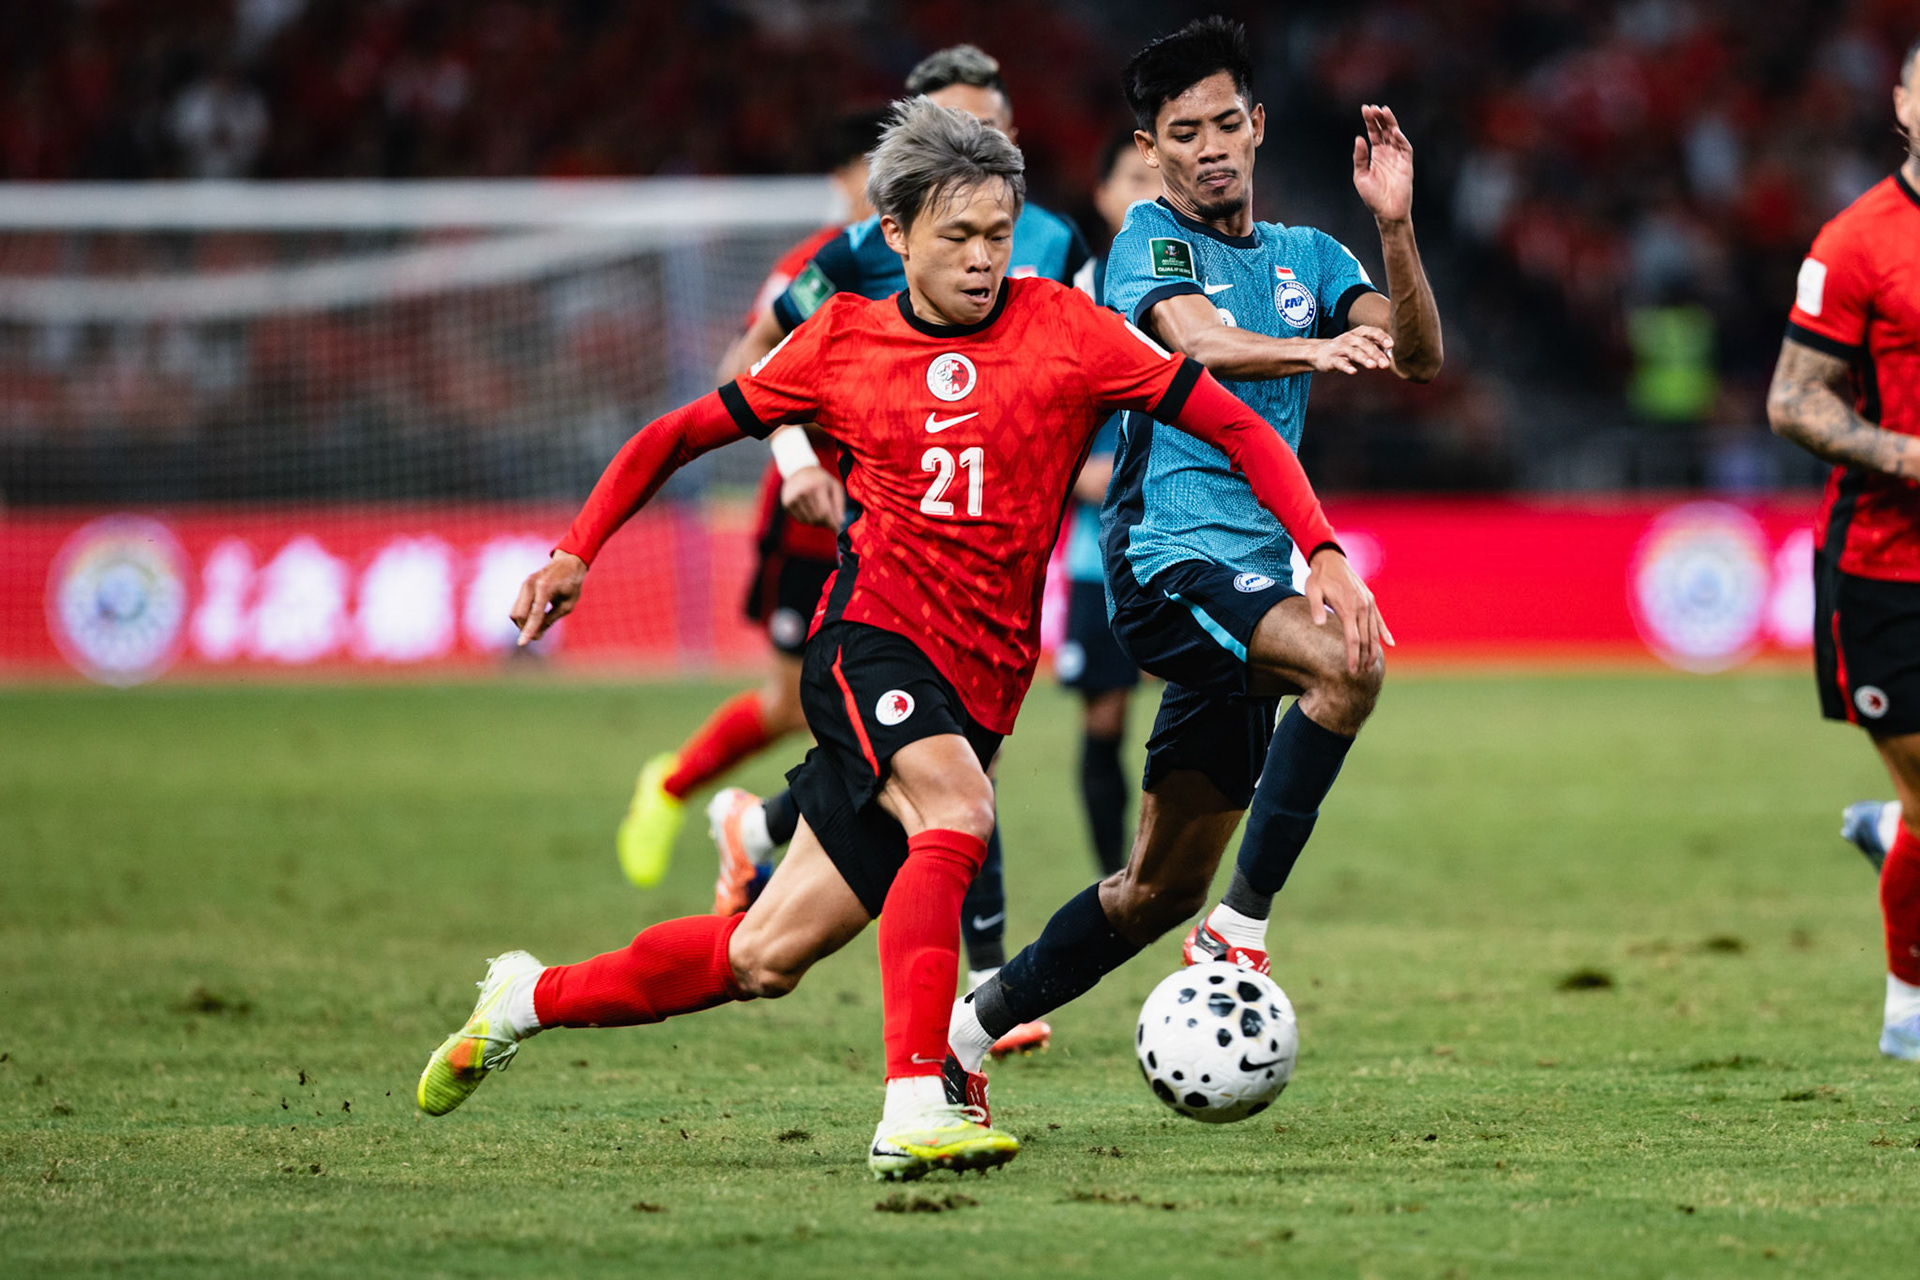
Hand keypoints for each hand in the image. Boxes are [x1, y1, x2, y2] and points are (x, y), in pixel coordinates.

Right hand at [510, 551, 586, 645]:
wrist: (567, 563)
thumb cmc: (571, 584)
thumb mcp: (567, 605)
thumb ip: (551, 618)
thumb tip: (536, 634)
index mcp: (545, 588)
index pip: (534, 614)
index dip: (529, 630)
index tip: (522, 644)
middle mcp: (531, 585)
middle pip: (519, 615)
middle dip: (526, 629)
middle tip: (540, 635)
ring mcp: (525, 585)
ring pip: (515, 613)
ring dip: (524, 624)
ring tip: (540, 626)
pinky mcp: (523, 587)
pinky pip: (518, 607)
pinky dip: (524, 617)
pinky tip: (536, 618)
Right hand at [782, 465, 844, 527]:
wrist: (799, 469)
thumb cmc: (820, 479)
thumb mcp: (834, 486)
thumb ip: (839, 503)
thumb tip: (841, 522)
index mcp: (817, 486)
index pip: (825, 512)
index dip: (833, 523)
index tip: (838, 529)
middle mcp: (803, 492)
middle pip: (817, 518)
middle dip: (826, 523)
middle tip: (831, 521)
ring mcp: (793, 499)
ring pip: (809, 521)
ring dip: (817, 521)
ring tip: (820, 512)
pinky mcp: (787, 504)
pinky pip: (800, 520)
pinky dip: (808, 519)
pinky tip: (811, 510)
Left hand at [1303, 546, 1393, 673]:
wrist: (1331, 560)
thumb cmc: (1319, 578)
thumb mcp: (1312, 591)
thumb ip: (1315, 608)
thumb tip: (1319, 624)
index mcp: (1348, 608)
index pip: (1353, 639)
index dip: (1353, 656)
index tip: (1352, 670)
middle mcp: (1361, 607)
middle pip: (1366, 639)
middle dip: (1364, 658)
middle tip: (1360, 674)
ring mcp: (1368, 604)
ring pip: (1374, 632)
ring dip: (1374, 650)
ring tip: (1371, 666)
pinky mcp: (1370, 600)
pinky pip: (1379, 620)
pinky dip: (1384, 633)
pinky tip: (1390, 644)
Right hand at [1311, 326, 1393, 374]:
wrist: (1319, 353)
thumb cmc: (1345, 350)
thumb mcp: (1361, 348)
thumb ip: (1375, 350)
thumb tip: (1390, 356)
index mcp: (1358, 333)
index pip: (1372, 332)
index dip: (1382, 337)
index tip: (1390, 345)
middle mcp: (1349, 338)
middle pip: (1364, 344)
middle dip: (1376, 354)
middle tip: (1386, 364)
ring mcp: (1339, 348)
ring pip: (1353, 352)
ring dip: (1364, 359)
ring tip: (1373, 366)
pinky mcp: (1331, 359)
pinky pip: (1339, 362)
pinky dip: (1346, 366)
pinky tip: (1353, 372)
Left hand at [1351, 103, 1412, 223]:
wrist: (1387, 212)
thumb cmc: (1373, 197)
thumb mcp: (1360, 176)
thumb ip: (1360, 157)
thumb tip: (1359, 138)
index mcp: (1376, 155)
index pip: (1374, 133)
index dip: (1370, 121)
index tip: (1365, 109)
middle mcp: (1387, 153)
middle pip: (1384, 130)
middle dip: (1379, 118)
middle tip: (1373, 108)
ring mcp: (1397, 157)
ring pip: (1395, 135)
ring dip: (1390, 123)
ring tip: (1384, 112)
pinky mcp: (1406, 164)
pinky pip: (1405, 148)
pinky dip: (1400, 139)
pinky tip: (1394, 131)